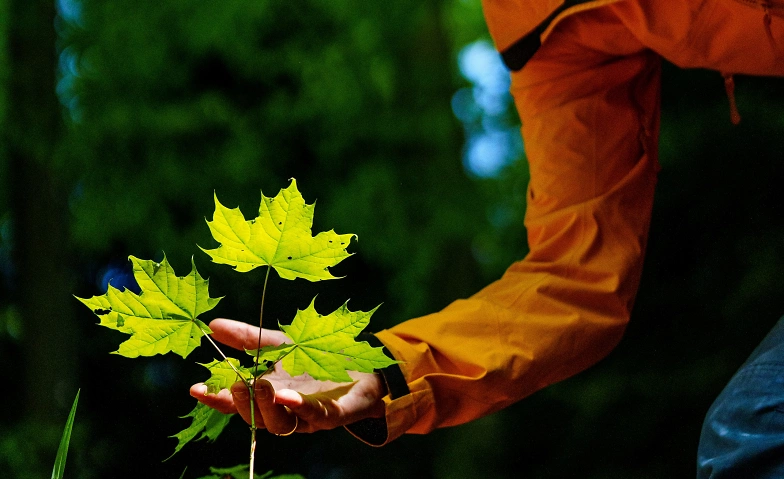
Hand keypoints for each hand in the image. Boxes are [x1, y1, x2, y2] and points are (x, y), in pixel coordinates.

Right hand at [190, 318, 386, 434]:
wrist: (365, 365)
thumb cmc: (318, 356)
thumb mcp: (280, 343)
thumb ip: (248, 338)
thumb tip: (212, 324)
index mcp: (267, 394)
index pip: (236, 402)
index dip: (216, 397)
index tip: (196, 388)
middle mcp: (283, 410)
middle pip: (255, 417)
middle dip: (243, 402)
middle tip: (238, 382)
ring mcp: (306, 416)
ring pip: (280, 424)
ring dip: (268, 406)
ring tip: (260, 385)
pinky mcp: (331, 416)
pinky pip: (313, 417)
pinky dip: (300, 407)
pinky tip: (288, 395)